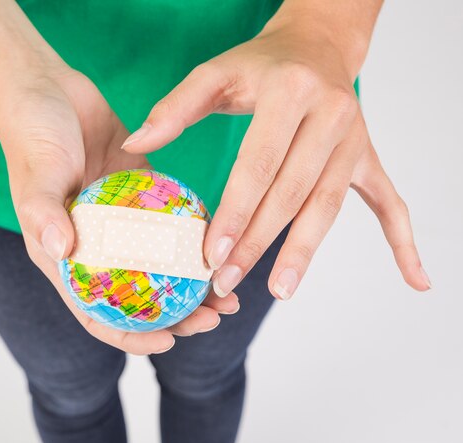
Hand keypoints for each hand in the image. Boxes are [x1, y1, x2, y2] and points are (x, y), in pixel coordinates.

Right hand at [0, 68, 237, 354]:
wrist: (47, 87)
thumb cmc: (32, 134)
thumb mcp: (35, 172)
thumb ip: (43, 212)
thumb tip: (61, 250)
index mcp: (65, 257)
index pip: (97, 313)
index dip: (131, 335)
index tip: (169, 342)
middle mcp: (96, 247)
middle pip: (139, 297)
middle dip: (177, 315)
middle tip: (215, 315)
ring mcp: (121, 223)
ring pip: (162, 266)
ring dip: (194, 283)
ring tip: (230, 290)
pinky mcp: (140, 195)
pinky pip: (172, 224)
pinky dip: (194, 238)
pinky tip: (222, 242)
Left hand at [121, 9, 430, 299]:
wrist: (318, 46)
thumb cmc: (261, 65)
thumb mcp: (215, 73)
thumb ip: (174, 109)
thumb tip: (133, 146)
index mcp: (290, 94)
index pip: (259, 164)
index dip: (236, 212)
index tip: (211, 254)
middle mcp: (331, 116)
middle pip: (292, 192)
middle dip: (258, 242)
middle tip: (227, 282)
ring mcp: (355, 140)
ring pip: (329, 205)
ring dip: (304, 251)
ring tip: (280, 290)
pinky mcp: (369, 157)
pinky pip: (390, 203)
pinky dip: (402, 242)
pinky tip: (415, 279)